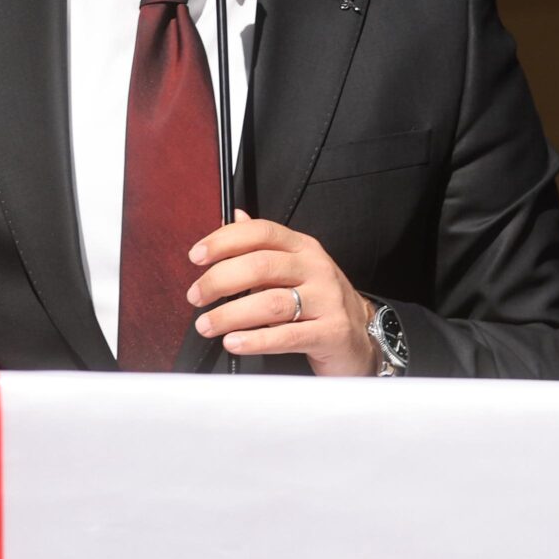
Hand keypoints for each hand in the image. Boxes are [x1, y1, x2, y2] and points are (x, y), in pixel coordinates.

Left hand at [187, 212, 379, 375]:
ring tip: (206, 326)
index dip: (224, 241)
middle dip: (220, 280)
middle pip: (261, 265)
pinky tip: (234, 342)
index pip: (261, 232)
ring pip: (271, 302)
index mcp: (303, 248)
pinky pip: (287, 335)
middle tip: (196, 297)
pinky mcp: (332, 332)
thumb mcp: (295, 268)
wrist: (363, 337)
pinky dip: (255, 340)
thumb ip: (263, 245)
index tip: (196, 257)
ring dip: (230, 314)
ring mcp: (327, 300)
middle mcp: (317, 268)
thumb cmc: (320, 302)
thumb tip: (234, 216)